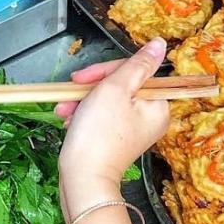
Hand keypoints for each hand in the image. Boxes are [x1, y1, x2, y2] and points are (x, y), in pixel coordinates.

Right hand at [56, 38, 169, 194]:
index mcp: (159, 105)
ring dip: (82, 102)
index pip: (136, 72)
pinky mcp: (117, 140)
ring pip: (106, 101)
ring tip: (63, 110)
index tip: (82, 77)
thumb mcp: (117, 88)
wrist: (82, 180)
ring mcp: (134, 130)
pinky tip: (67, 121)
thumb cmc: (99, 133)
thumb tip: (160, 44)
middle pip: (121, 86)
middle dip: (91, 88)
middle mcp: (151, 118)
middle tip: (70, 92)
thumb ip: (139, 64)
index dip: (106, 70)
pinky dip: (83, 116)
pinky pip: (101, 118)